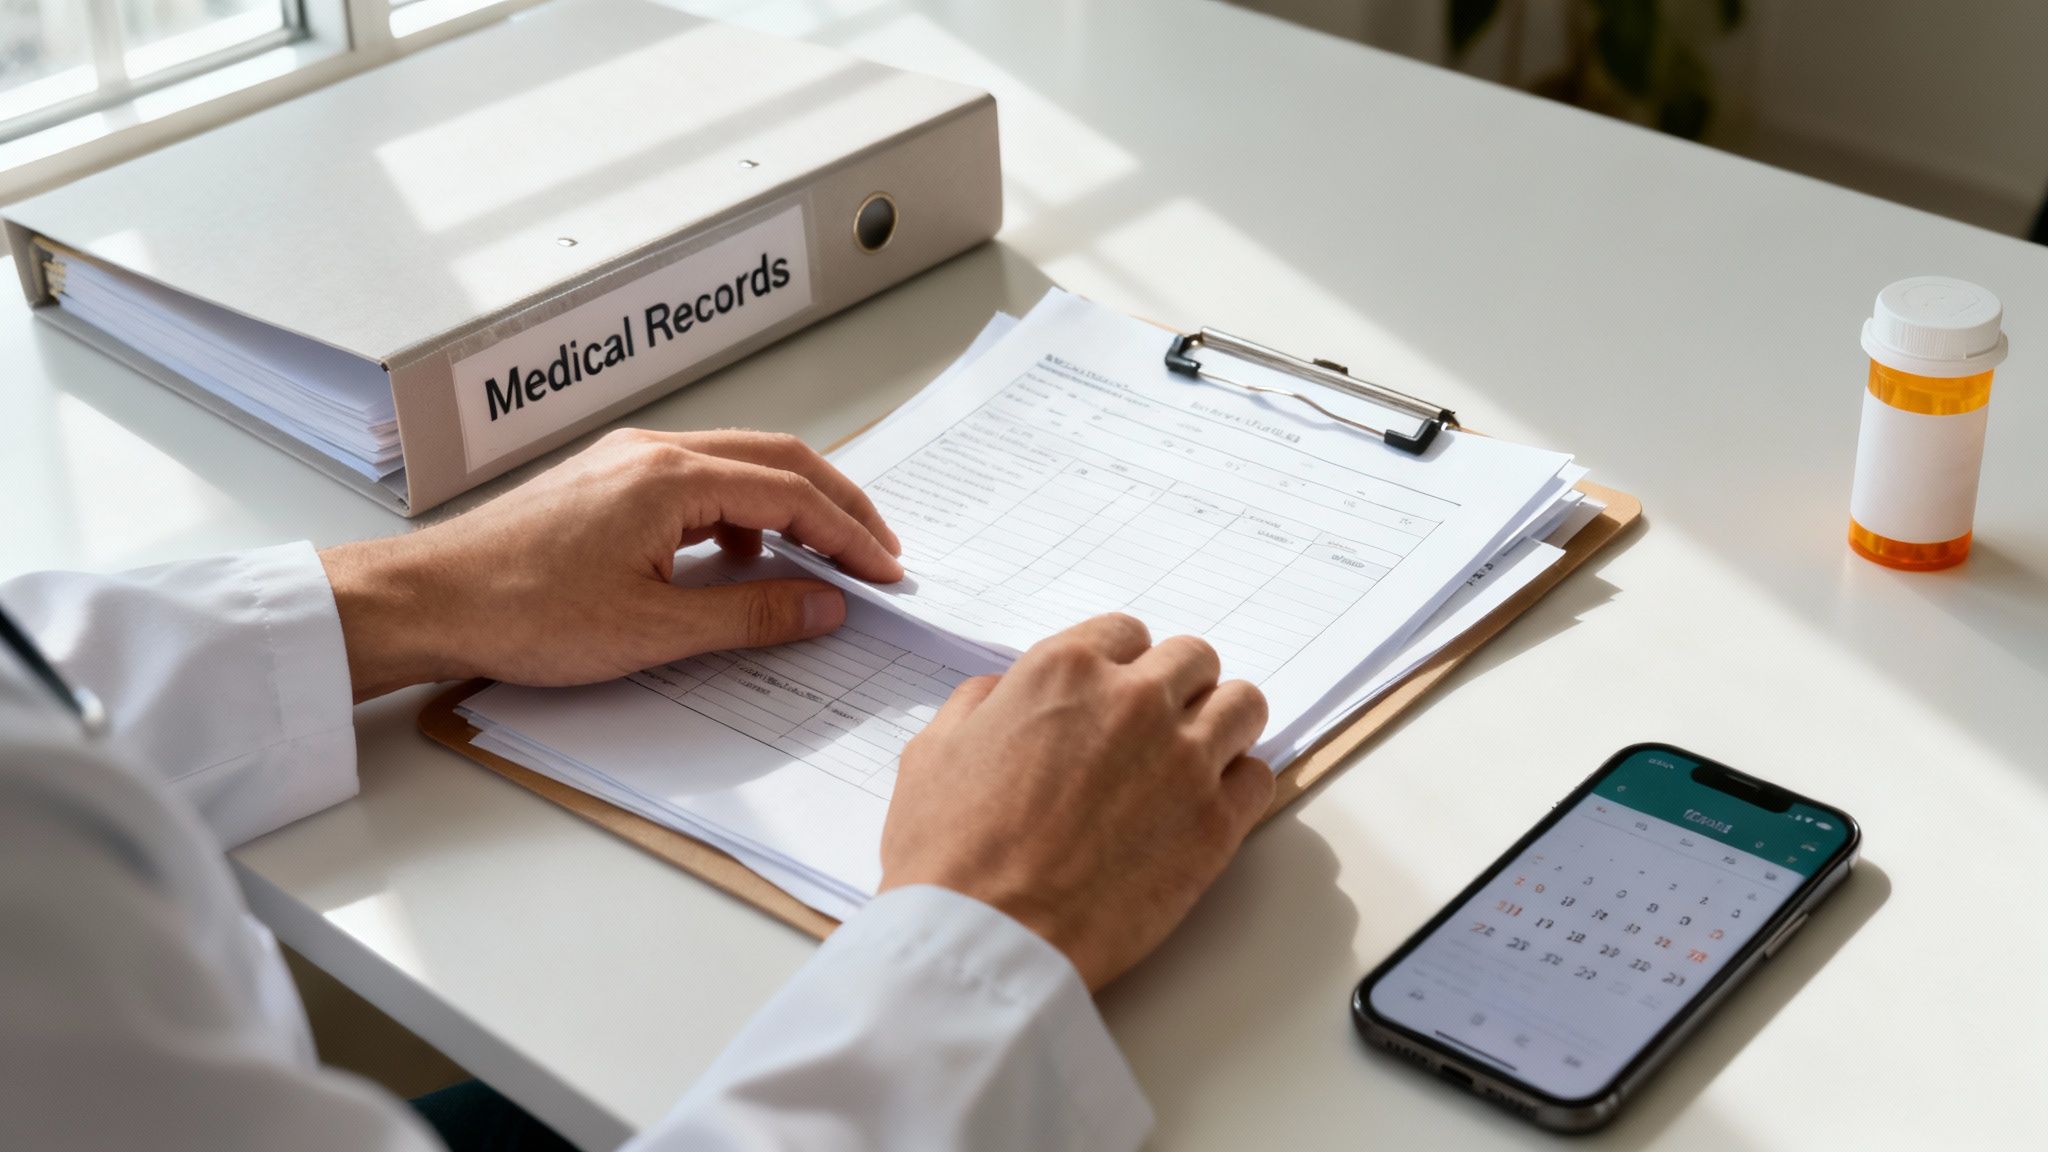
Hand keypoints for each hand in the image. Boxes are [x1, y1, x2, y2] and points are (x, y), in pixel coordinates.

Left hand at [320, 429, 901, 701]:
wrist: (429, 601)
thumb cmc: (521, 611)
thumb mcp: (653, 630)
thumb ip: (751, 614)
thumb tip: (824, 605)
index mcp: (671, 476)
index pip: (792, 493)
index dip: (849, 534)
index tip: (886, 572)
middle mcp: (653, 451)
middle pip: (777, 459)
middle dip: (837, 505)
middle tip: (878, 552)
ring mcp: (626, 461)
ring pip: (738, 464)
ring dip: (790, 506)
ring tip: (821, 561)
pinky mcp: (606, 481)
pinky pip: (698, 481)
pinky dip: (740, 513)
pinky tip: (738, 561)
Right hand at [879, 614, 1271, 989]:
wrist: (988, 938)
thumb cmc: (949, 853)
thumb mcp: (932, 753)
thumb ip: (978, 705)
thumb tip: (1004, 694)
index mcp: (1065, 670)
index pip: (1127, 632)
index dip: (1121, 664)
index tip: (1117, 693)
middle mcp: (1134, 700)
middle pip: (1193, 659)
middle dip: (1177, 686)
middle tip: (1157, 727)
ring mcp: (1184, 759)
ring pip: (1242, 705)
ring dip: (1222, 724)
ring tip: (1196, 758)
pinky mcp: (1215, 823)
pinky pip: (1258, 776)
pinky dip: (1239, 784)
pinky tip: (1207, 805)